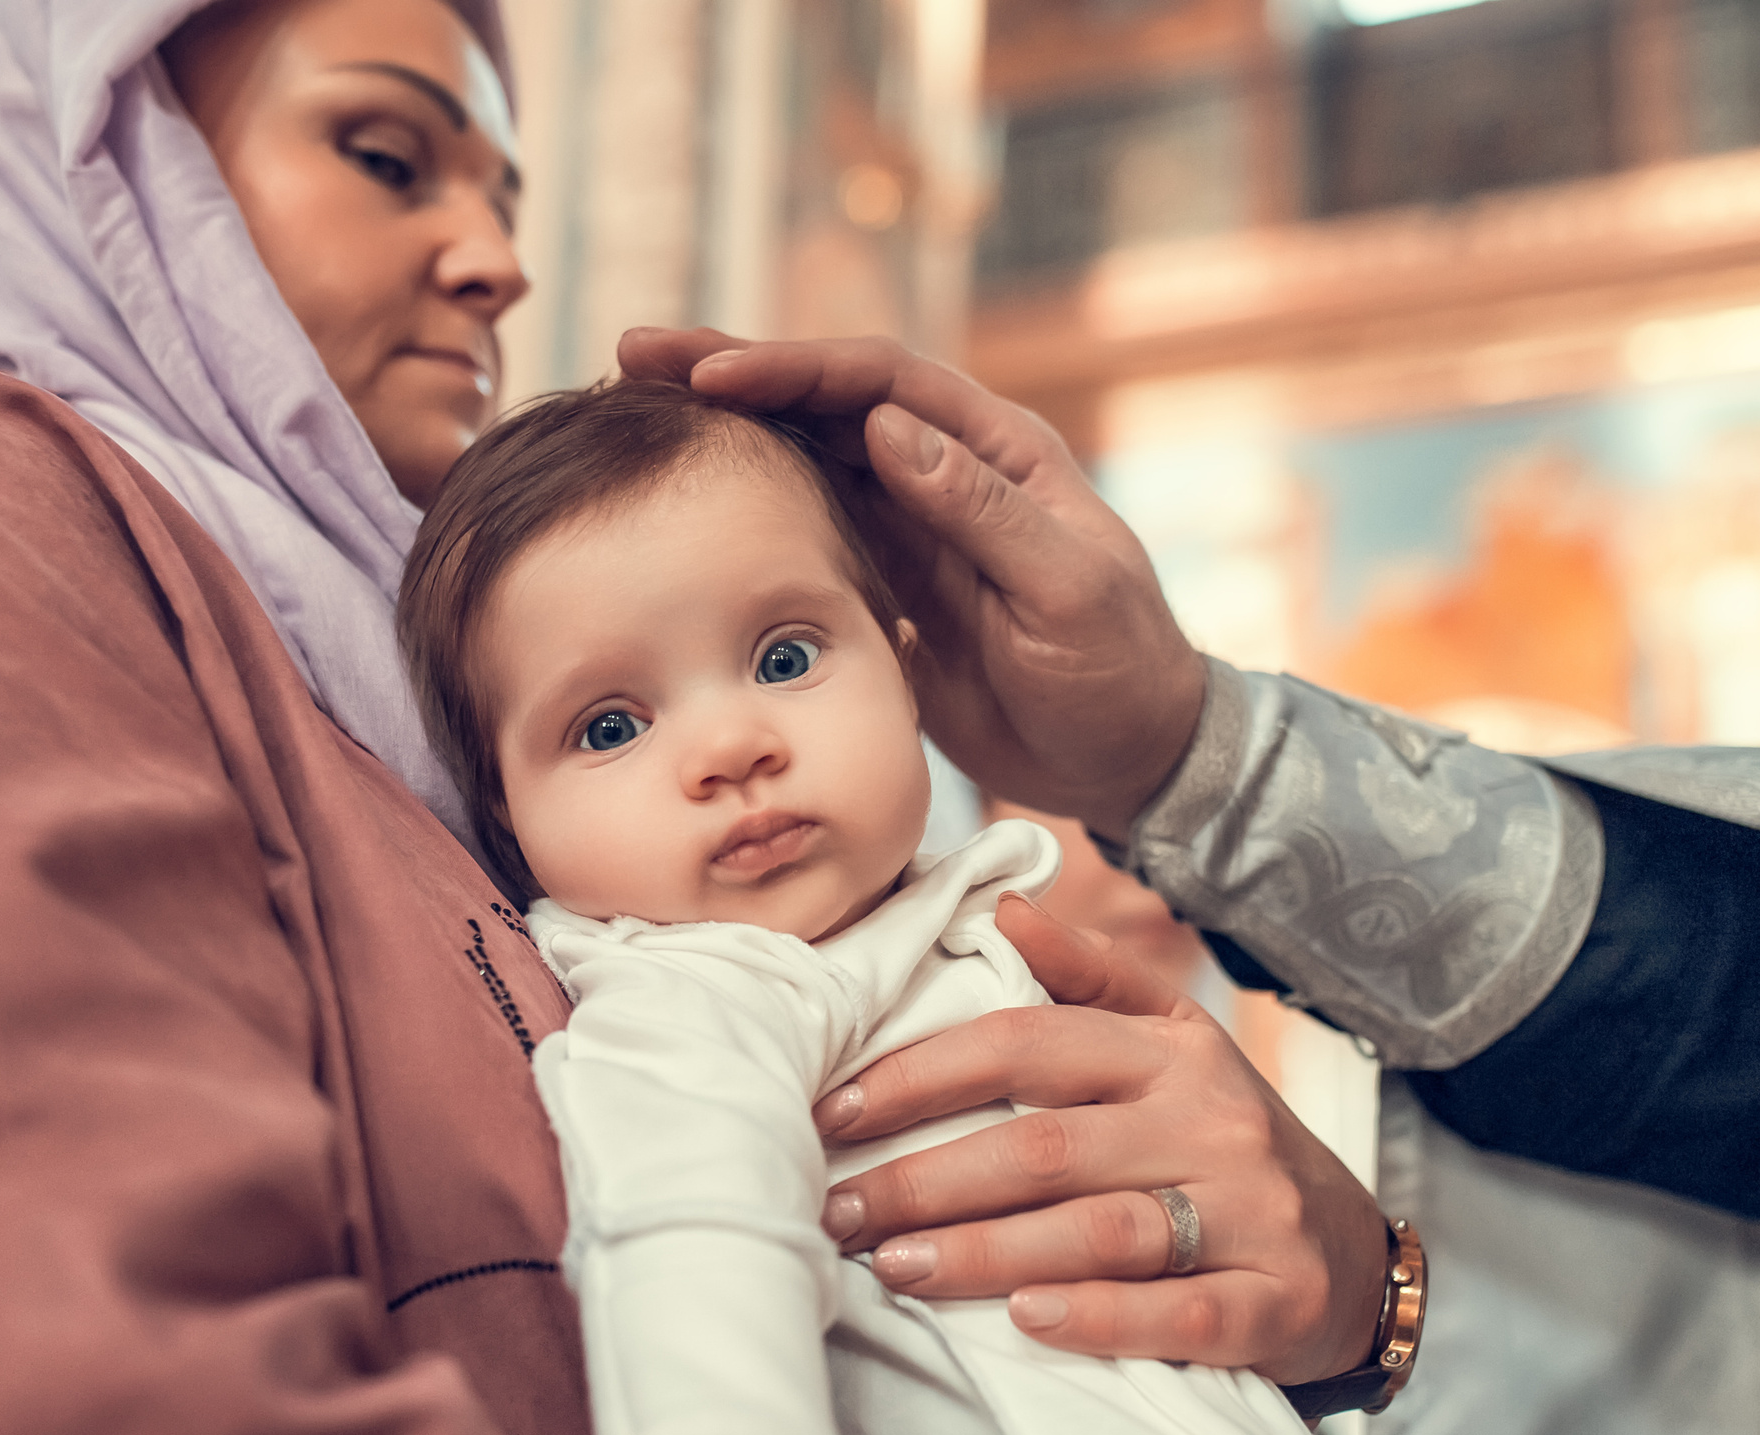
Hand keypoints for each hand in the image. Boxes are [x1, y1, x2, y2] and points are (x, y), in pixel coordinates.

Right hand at [618, 328, 1203, 841]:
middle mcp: (943, 471)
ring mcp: (908, 527)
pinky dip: (742, 508)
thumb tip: (886, 426)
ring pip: (801, 458)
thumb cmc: (1116, 669)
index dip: (793, 368)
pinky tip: (682, 498)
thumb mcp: (1064, 590)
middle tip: (637, 351)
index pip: (881, 381)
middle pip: (823, 402)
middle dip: (732, 372)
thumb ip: (979, 510)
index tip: (711, 375)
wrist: (1125, 757)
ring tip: (634, 408)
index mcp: (997, 450)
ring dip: (724, 432)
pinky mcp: (883, 584)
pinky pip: (803, 530)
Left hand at [813, 895, 1388, 1385]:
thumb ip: (1088, 980)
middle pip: (1047, 1145)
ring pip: (1101, 1231)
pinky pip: (1179, 1314)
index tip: (834, 1109)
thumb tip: (1003, 908)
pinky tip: (1025, 1323)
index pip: (1026, 1044)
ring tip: (893, 1266)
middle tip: (837, 1210)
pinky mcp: (1275, 1302)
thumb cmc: (1225, 1144)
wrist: (1354, 1257)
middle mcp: (1211, 1123)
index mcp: (1171, 1052)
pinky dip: (1099, 1318)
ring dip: (986, 1253)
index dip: (921, 1075)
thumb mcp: (1177, 1044)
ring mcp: (1249, 1215)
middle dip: (927, 1178)